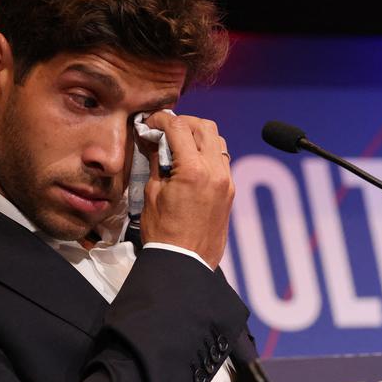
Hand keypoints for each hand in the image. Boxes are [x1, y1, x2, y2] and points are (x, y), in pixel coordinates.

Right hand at [138, 112, 233, 268]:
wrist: (186, 262)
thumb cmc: (164, 233)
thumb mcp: (153, 193)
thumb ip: (157, 161)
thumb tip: (156, 140)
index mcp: (194, 171)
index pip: (179, 128)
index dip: (161, 119)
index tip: (151, 122)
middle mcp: (216, 172)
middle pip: (205, 127)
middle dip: (183, 123)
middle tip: (165, 130)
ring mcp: (227, 181)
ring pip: (218, 141)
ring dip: (198, 136)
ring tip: (179, 145)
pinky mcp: (231, 191)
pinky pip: (222, 159)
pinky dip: (207, 152)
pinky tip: (191, 161)